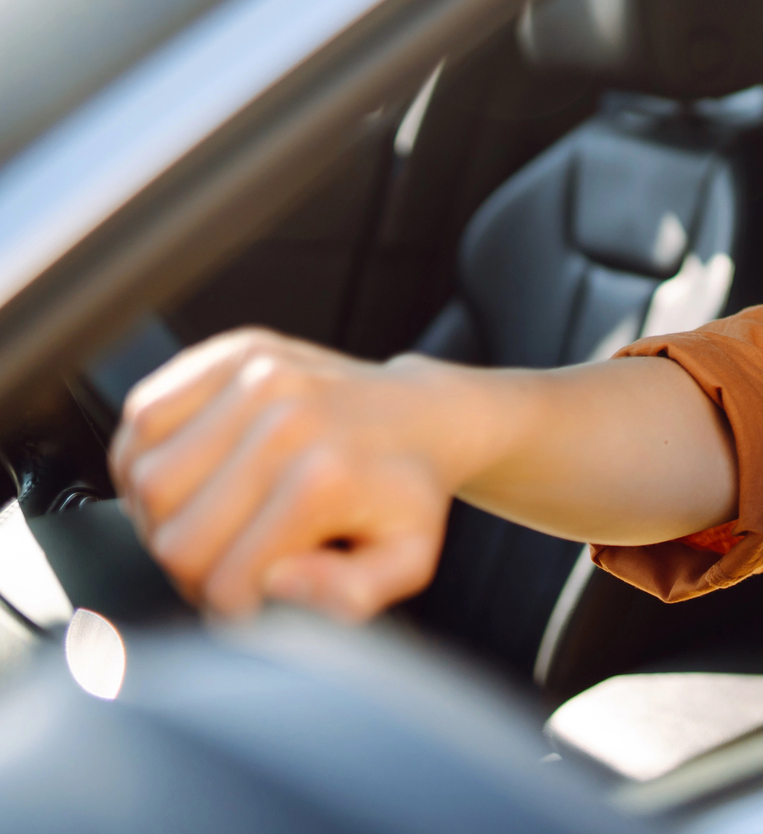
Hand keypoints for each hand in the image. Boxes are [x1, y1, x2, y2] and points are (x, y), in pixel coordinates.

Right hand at [108, 328, 485, 619]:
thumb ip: (349, 595)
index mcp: (324, 479)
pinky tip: (187, 473)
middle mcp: (286, 420)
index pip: (221, 577)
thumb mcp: (405, 561)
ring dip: (160, 513)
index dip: (229, 604)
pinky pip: (144, 415)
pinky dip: (145, 454)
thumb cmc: (406, 494)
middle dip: (190, 566)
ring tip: (206, 518)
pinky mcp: (233, 353)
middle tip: (223, 560)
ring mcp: (257, 377)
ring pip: (145, 476)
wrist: (423, 416)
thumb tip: (276, 582)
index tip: (252, 595)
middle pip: (172, 533)